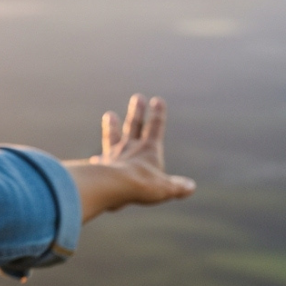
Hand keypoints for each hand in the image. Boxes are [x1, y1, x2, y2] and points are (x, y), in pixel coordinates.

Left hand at [65, 94, 195, 222]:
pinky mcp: (99, 166)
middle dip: (137, 112)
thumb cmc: (143, 186)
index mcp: (148, 149)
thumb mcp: (166, 188)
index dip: (158, 114)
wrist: (112, 186)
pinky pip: (100, 161)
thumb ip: (178, 187)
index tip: (157, 100)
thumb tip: (190, 187)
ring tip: (109, 115)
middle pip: (133, 125)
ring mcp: (113, 155)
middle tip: (137, 97)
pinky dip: (99, 160)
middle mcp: (130, 148)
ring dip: (112, 126)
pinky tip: (95, 159)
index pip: (155, 127)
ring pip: (112, 136)